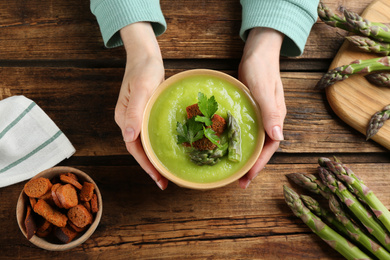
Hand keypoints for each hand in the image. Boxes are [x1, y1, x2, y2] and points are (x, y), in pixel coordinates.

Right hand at [115, 22, 168, 189]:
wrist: (146, 57)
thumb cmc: (144, 70)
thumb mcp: (141, 89)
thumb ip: (135, 112)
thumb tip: (128, 137)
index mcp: (124, 118)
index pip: (134, 147)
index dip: (145, 164)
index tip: (157, 178)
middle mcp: (128, 121)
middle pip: (139, 149)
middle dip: (151, 167)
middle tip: (164, 182)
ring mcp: (136, 118)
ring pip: (145, 144)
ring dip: (154, 158)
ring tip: (167, 172)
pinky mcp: (145, 114)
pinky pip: (150, 134)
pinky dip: (157, 145)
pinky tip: (166, 150)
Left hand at [238, 27, 285, 188]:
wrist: (258, 52)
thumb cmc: (261, 68)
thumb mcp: (264, 89)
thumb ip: (270, 111)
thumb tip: (278, 137)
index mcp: (276, 118)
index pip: (269, 148)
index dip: (258, 165)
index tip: (247, 179)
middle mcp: (269, 120)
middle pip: (262, 149)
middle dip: (251, 167)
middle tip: (238, 182)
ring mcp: (260, 116)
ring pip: (254, 142)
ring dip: (245, 157)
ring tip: (233, 171)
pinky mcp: (251, 111)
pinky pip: (246, 132)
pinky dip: (239, 142)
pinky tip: (228, 147)